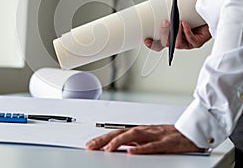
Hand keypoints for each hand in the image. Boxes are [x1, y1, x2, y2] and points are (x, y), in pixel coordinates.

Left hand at [86, 124, 203, 153]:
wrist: (191, 131)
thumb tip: (122, 148)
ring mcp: (154, 135)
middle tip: (91, 146)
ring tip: (106, 149)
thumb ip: (137, 142)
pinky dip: (140, 148)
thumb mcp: (150, 138)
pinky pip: (151, 145)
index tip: (91, 144)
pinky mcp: (165, 142)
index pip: (117, 132)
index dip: (103, 138)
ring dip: (118, 141)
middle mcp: (144, 130)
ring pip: (133, 136)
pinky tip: (131, 152)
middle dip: (104, 139)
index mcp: (140, 130)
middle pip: (120, 132)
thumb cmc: (171, 135)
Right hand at [144, 20, 210, 51]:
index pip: (159, 44)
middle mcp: (179, 42)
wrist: (211, 16)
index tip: (147, 40)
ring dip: (176, 33)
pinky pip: (190, 40)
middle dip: (164, 33)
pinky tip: (184, 23)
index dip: (152, 44)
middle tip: (164, 23)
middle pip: (166, 43)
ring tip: (176, 22)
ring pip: (177, 44)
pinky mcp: (197, 43)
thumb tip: (164, 6)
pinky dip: (186, 31)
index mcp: (172, 37)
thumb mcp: (179, 15)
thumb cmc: (195, 16)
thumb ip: (170, 15)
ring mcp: (188, 44)